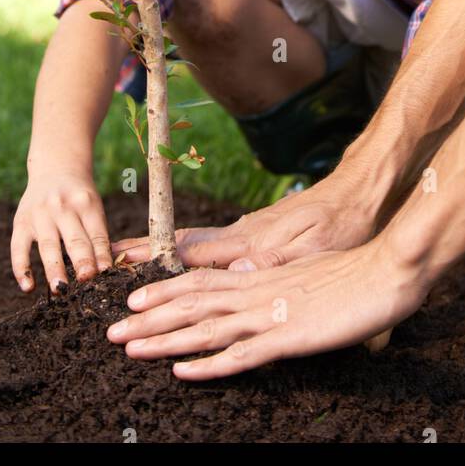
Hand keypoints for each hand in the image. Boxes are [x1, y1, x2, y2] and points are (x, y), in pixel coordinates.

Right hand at [11, 171, 112, 293]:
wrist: (55, 167)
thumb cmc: (80, 196)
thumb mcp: (93, 206)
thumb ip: (96, 234)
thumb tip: (103, 271)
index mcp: (86, 204)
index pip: (97, 234)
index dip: (102, 255)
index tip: (106, 275)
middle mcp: (63, 207)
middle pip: (75, 240)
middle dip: (82, 262)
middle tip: (86, 282)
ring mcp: (41, 214)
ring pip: (49, 245)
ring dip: (54, 269)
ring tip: (60, 289)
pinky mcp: (21, 221)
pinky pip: (19, 248)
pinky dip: (21, 268)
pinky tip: (27, 287)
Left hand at [105, 236, 426, 378]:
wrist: (388, 270)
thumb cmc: (354, 273)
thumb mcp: (306, 273)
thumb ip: (277, 281)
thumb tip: (251, 284)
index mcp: (261, 277)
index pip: (201, 281)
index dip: (164, 289)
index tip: (132, 298)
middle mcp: (257, 292)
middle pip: (191, 303)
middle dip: (148, 317)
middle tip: (111, 329)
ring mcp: (271, 314)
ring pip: (205, 327)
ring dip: (163, 338)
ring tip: (129, 347)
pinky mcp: (289, 337)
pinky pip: (242, 353)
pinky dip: (209, 363)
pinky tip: (182, 370)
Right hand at [109, 174, 375, 271]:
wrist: (360, 192)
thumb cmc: (343, 222)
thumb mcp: (315, 247)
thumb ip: (273, 260)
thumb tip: (236, 273)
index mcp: (249, 245)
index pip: (190, 253)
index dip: (153, 259)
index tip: (118, 260)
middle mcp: (241, 238)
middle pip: (182, 249)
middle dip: (143, 258)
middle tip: (105, 263)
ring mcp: (249, 236)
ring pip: (195, 249)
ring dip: (162, 261)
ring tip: (130, 268)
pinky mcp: (261, 238)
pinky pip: (216, 250)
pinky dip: (190, 258)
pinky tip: (183, 268)